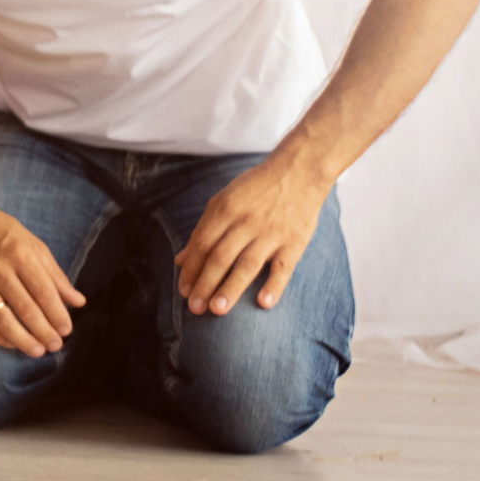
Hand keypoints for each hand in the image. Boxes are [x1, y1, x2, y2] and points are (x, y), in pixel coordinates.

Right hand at [0, 198, 85, 356]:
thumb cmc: (2, 232)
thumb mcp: (34, 245)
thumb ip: (55, 275)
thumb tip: (78, 302)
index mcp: (20, 255)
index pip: (44, 292)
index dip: (57, 314)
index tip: (66, 330)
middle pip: (25, 309)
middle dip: (44, 332)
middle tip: (55, 345)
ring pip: (2, 319)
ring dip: (22, 340)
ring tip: (36, 351)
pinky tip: (10, 343)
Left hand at [176, 154, 331, 315]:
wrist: (299, 171)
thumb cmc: (256, 188)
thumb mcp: (223, 200)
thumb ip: (203, 230)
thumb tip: (180, 260)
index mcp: (225, 209)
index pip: (202, 244)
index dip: (190, 269)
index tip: (182, 290)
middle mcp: (246, 222)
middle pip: (220, 257)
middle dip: (204, 284)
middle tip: (193, 308)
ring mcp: (271, 233)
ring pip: (247, 265)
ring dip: (230, 288)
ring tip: (216, 310)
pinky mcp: (295, 242)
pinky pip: (283, 267)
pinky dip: (274, 285)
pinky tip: (262, 303)